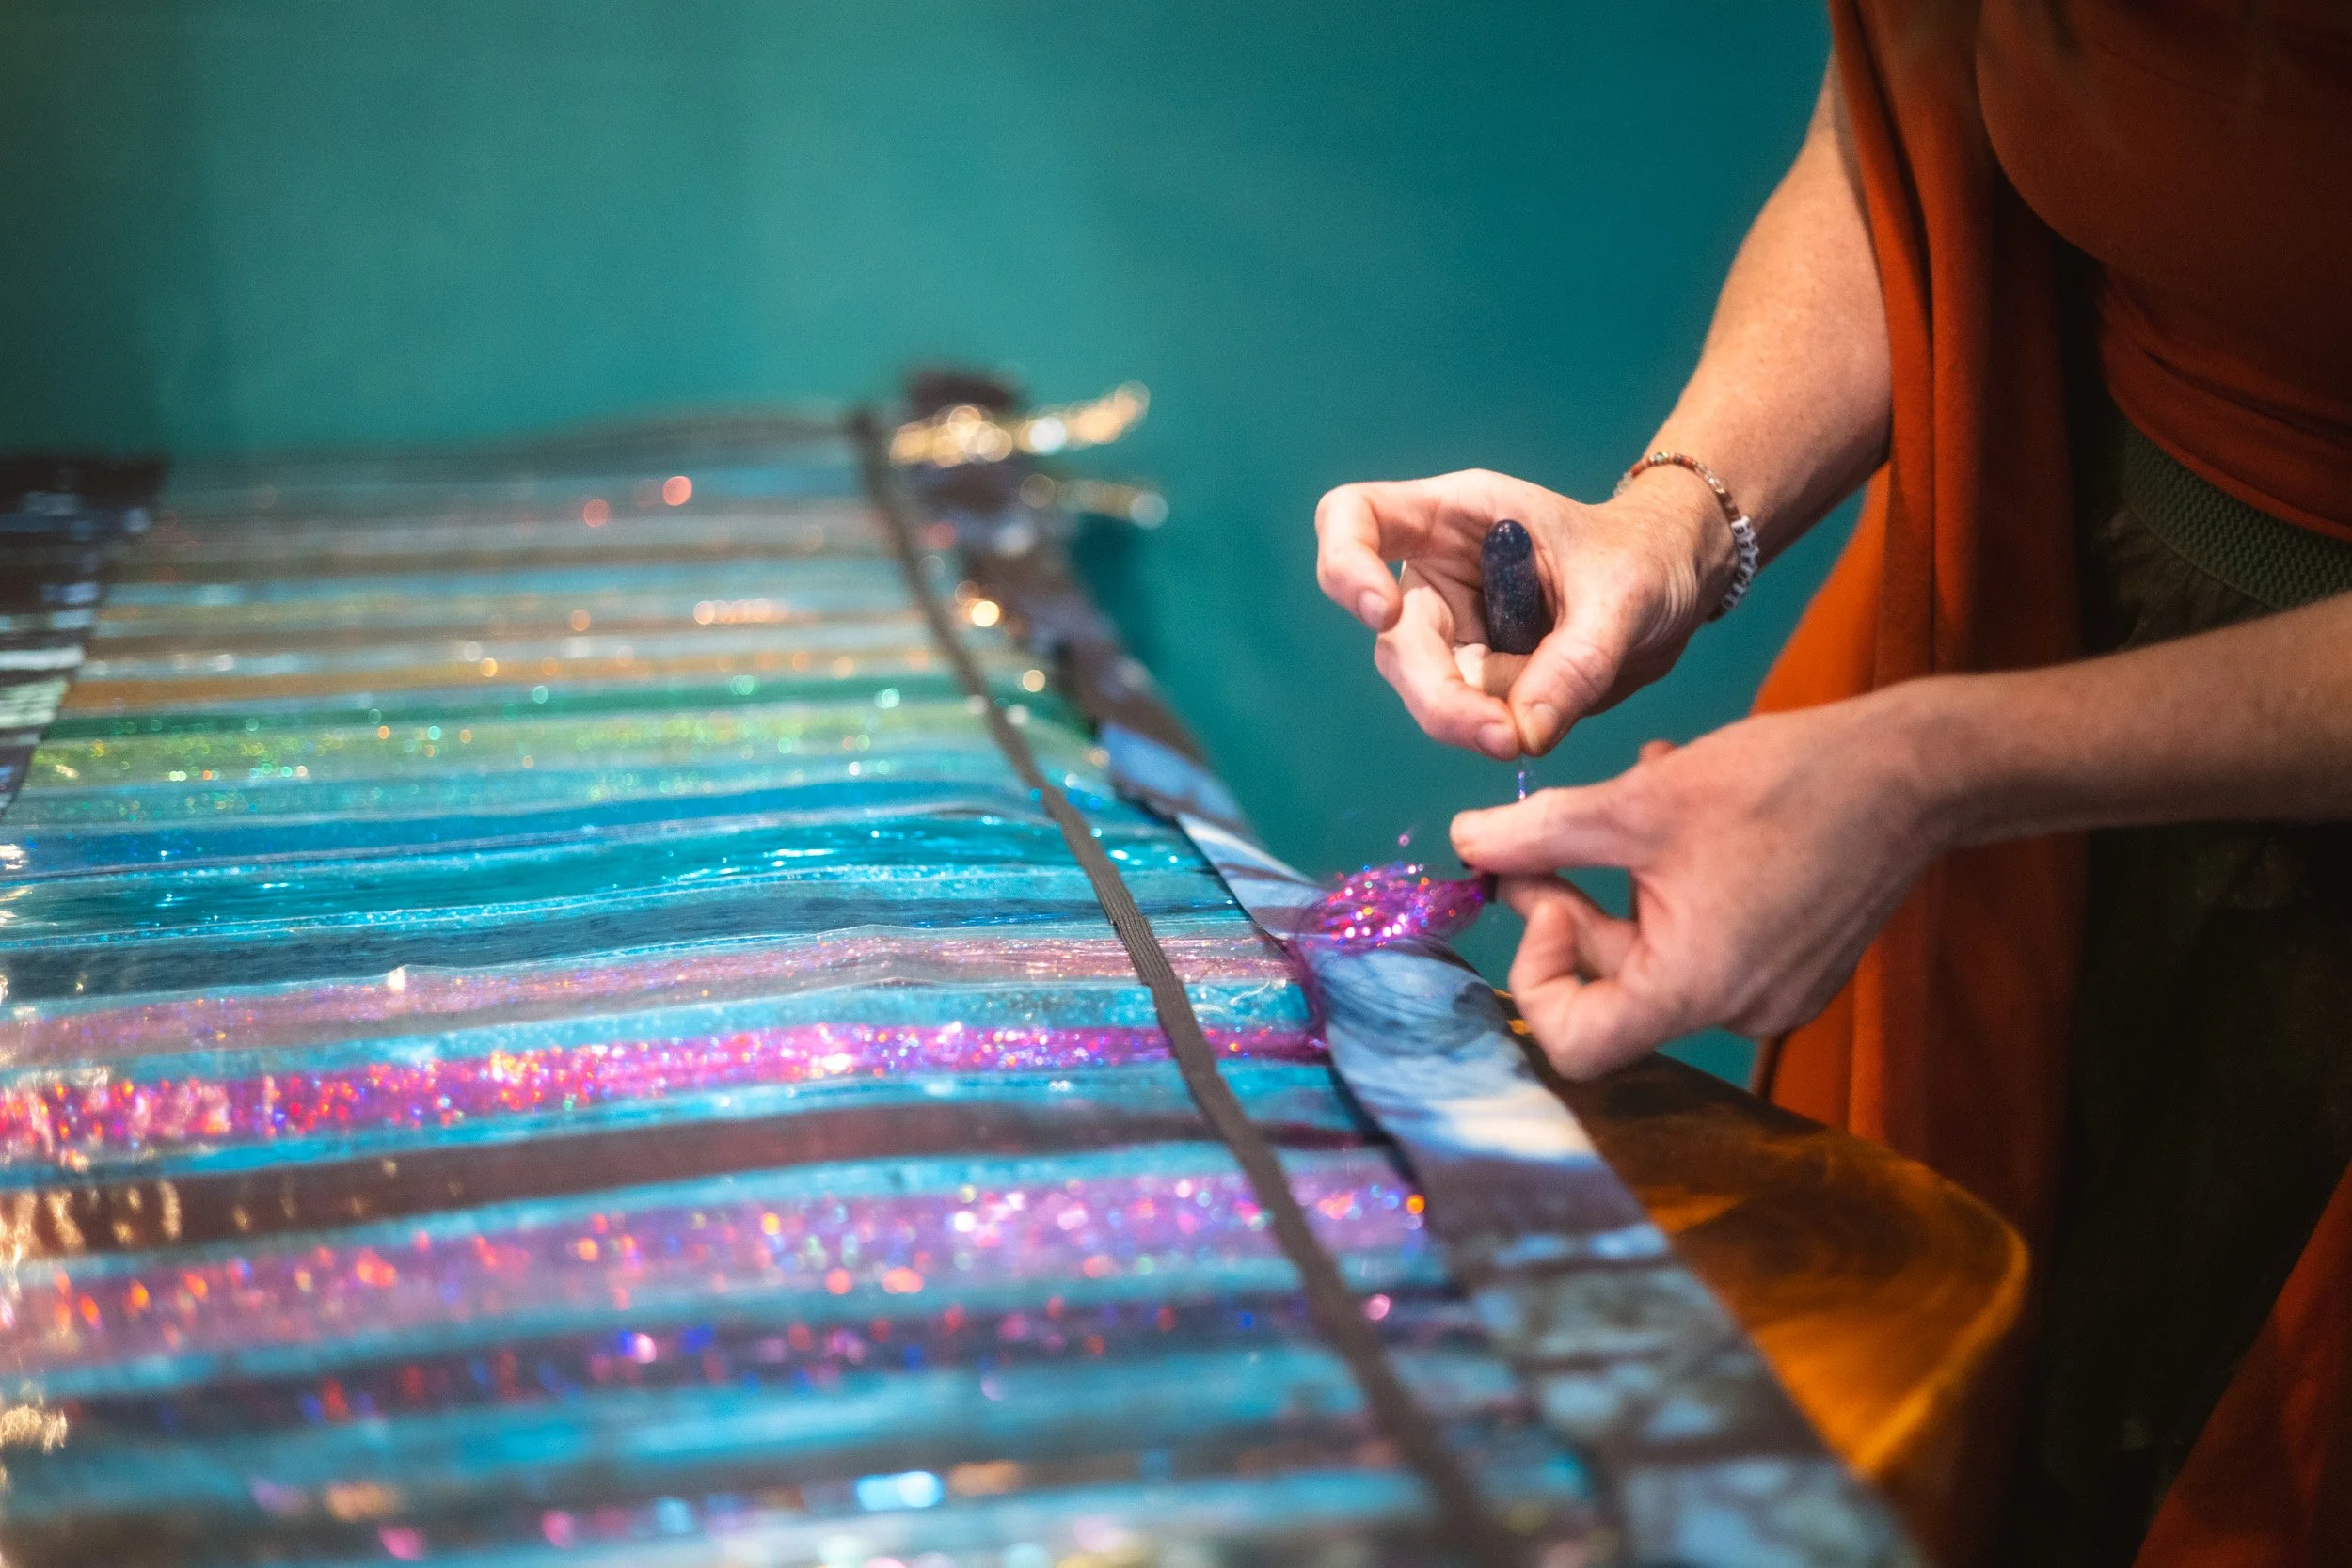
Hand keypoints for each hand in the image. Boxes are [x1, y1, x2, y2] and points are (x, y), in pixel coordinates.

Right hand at [1314, 468, 1731, 757]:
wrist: (1678, 586)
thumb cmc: (1647, 557)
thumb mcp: (1628, 594)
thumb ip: (1577, 660)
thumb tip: (1522, 733)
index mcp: (1453, 515)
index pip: (1354, 518)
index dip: (1345, 565)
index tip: (1385, 614)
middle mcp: (1437, 574)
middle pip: (1394, 639)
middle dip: (1439, 695)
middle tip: (1502, 738)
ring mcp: (1451, 632)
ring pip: (1427, 692)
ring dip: (1473, 721)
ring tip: (1534, 732)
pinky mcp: (1476, 680)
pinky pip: (1471, 719)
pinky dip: (1506, 729)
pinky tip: (1548, 717)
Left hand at [1449, 690, 1949, 1076]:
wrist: (1916, 769)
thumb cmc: (1785, 783)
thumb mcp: (1638, 802)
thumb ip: (1540, 835)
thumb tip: (1464, 845)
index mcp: (1695, 989)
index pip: (1576, 1043)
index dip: (1536, 972)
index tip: (1541, 892)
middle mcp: (1737, 1011)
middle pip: (1611, 987)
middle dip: (1571, 904)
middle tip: (1554, 830)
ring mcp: (1772, 992)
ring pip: (1653, 954)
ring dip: (1622, 880)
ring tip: (1638, 795)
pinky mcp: (1794, 965)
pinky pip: (1703, 940)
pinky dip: (1673, 885)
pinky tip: (1684, 811)